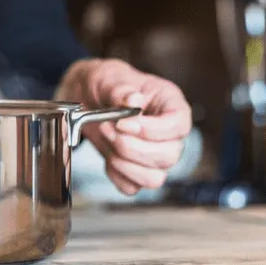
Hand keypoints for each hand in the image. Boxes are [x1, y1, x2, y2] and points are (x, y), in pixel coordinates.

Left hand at [57, 58, 191, 194]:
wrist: (86, 96)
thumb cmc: (106, 83)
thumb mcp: (110, 78)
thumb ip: (121, 89)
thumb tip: (133, 101)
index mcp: (171, 105)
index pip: (179, 126)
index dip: (152, 130)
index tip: (123, 123)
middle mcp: (169, 134)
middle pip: (168, 156)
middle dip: (131, 147)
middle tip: (106, 128)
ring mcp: (155, 155)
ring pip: (154, 178)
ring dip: (124, 164)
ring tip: (106, 140)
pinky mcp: (136, 170)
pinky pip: (132, 187)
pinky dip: (116, 175)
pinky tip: (107, 156)